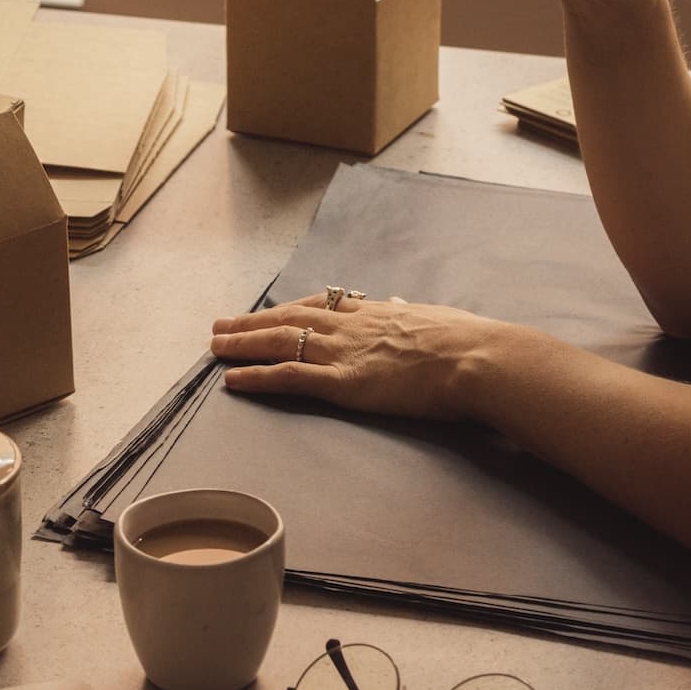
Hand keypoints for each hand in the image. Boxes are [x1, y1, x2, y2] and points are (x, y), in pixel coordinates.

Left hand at [210, 292, 518, 421]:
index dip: (289, 309)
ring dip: (242, 345)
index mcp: (375, 312)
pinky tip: (232, 379)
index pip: (321, 306)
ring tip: (215, 347)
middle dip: (251, 323)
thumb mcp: (436, 319)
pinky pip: (287, 377)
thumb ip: (412, 317)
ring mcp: (342, 353)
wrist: (476, 358)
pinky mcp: (341, 383)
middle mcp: (350, 327)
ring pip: (278, 342)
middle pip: (288, 318)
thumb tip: (402, 308)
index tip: (268, 311)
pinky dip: (256, 377)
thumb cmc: (469, 342)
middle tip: (221, 325)